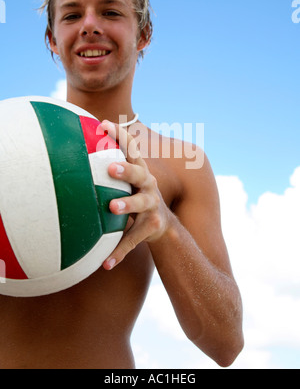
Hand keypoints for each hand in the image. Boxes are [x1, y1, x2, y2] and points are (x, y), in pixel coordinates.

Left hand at [100, 120, 170, 269]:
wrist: (162, 225)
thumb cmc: (136, 197)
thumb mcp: (130, 182)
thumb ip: (113, 169)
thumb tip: (80, 151)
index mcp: (141, 172)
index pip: (133, 149)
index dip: (121, 136)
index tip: (104, 124)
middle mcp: (149, 186)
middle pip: (141, 173)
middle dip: (127, 168)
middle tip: (111, 167)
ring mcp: (152, 207)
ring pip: (140, 204)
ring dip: (127, 204)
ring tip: (112, 207)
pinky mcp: (150, 228)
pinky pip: (132, 240)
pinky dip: (119, 252)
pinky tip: (105, 264)